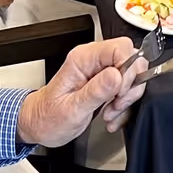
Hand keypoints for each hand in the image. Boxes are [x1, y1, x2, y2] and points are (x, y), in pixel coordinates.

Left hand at [18, 38, 149, 146]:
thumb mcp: (71, 109)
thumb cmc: (47, 117)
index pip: (120, 48)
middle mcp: (93, 61)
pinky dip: (124, 105)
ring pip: (133, 74)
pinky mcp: (107, 82)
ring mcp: (101, 71)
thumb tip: (117, 76)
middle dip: (130, 86)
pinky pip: (128, 88)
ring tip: (110, 112)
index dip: (127, 70)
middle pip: (132, 59)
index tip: (120, 91)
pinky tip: (111, 115)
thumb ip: (95, 92)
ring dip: (127, 98)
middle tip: (116, 103)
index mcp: (82, 59)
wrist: (39, 124)